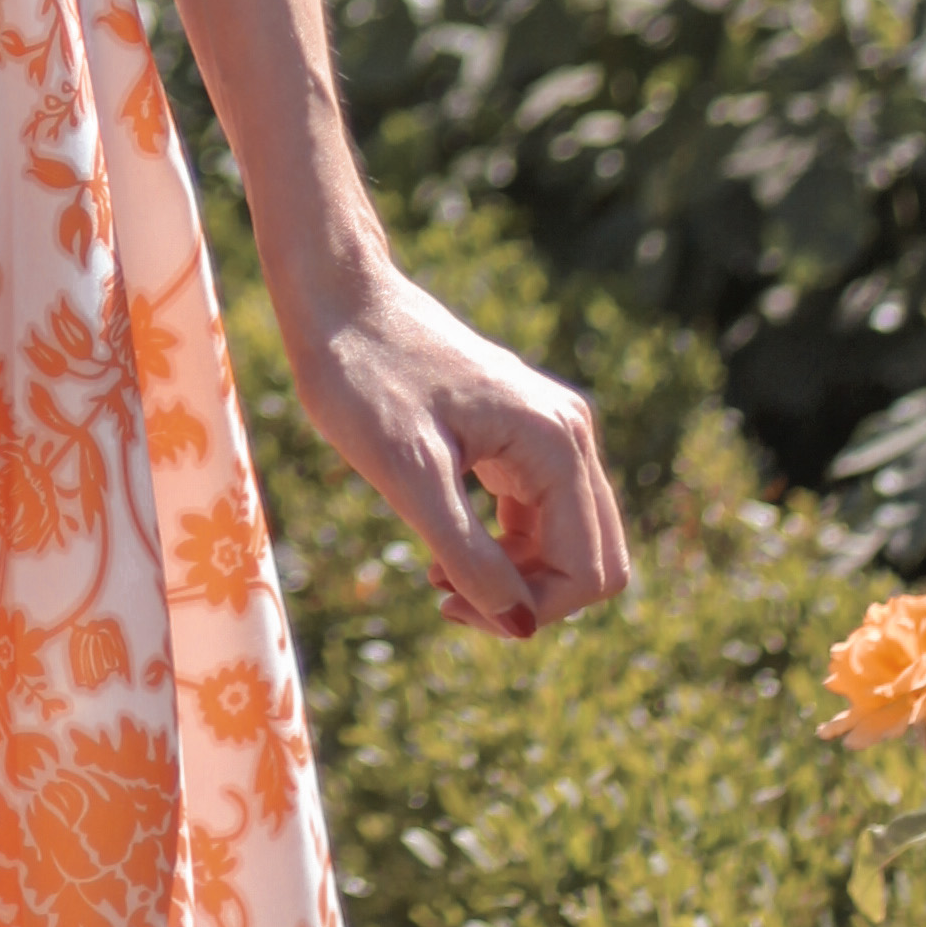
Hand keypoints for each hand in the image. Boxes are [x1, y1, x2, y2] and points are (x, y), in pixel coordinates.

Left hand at [277, 255, 631, 641]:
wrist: (336, 298)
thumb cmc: (361, 378)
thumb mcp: (408, 475)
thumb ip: (467, 553)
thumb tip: (521, 628)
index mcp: (555, 443)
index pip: (588, 570)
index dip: (531, 608)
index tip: (450, 604)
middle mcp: (567, 434)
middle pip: (589, 559)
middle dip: (526, 596)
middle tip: (444, 596)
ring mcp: (547, 430)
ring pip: (564, 540)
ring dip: (512, 574)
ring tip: (435, 574)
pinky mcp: (519, 433)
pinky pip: (536, 513)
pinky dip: (501, 544)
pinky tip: (440, 546)